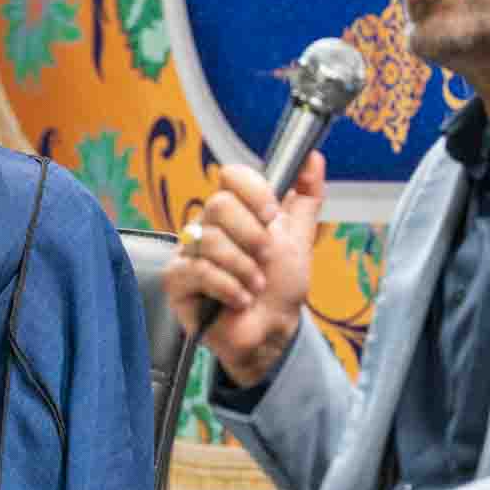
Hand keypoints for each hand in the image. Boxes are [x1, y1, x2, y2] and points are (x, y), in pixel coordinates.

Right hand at [163, 153, 323, 388]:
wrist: (272, 331)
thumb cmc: (280, 287)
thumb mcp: (300, 238)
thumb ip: (307, 197)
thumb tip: (313, 158)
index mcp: (234, 211)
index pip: (231, 176)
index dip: (255, 193)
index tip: (272, 217)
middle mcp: (207, 226)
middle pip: (219, 205)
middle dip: (253, 237)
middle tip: (266, 259)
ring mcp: (188, 252)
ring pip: (211, 240)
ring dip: (244, 269)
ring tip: (255, 287)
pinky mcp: (176, 281)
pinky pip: (198, 270)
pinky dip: (228, 288)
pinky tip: (239, 300)